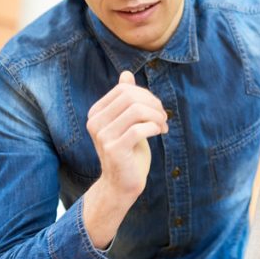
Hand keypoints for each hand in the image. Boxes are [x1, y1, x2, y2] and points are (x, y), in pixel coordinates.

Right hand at [82, 71, 167, 246]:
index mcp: (96, 113)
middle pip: (131, 97)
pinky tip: (159, 133)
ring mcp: (103, 136)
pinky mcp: (114, 150)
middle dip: (154, 105)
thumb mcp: (128, 122)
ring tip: (163, 126)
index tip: (157, 111)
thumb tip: (126, 74)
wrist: (122, 184)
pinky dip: (154, 128)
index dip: (147, 96)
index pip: (125, 90)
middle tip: (164, 119)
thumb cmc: (128, 151)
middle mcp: (95, 123)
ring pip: (136, 111)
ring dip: (157, 116)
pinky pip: (139, 129)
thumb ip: (125, 100)